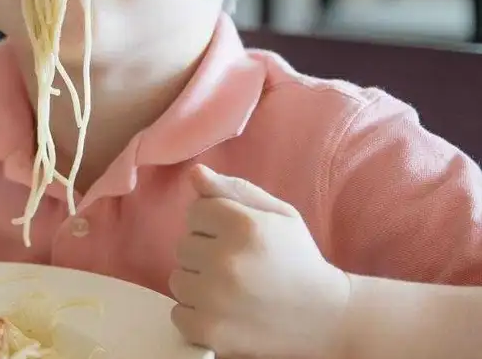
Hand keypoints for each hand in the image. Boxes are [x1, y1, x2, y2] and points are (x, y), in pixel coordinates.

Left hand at [169, 165, 351, 358]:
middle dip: (206, 252)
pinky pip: (179, 313)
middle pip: (184, 245)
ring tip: (231, 289)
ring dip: (199, 283)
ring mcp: (214, 299)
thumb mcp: (278, 215)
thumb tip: (194, 172)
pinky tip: (224, 311)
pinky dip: (196, 313)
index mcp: (244, 226)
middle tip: (238, 266)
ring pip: (178, 279)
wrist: (327, 318)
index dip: (215, 223)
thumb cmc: (299, 259)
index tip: (237, 238)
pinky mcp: (209, 331)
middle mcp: (225, 260)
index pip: (196, 211)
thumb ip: (234, 190)